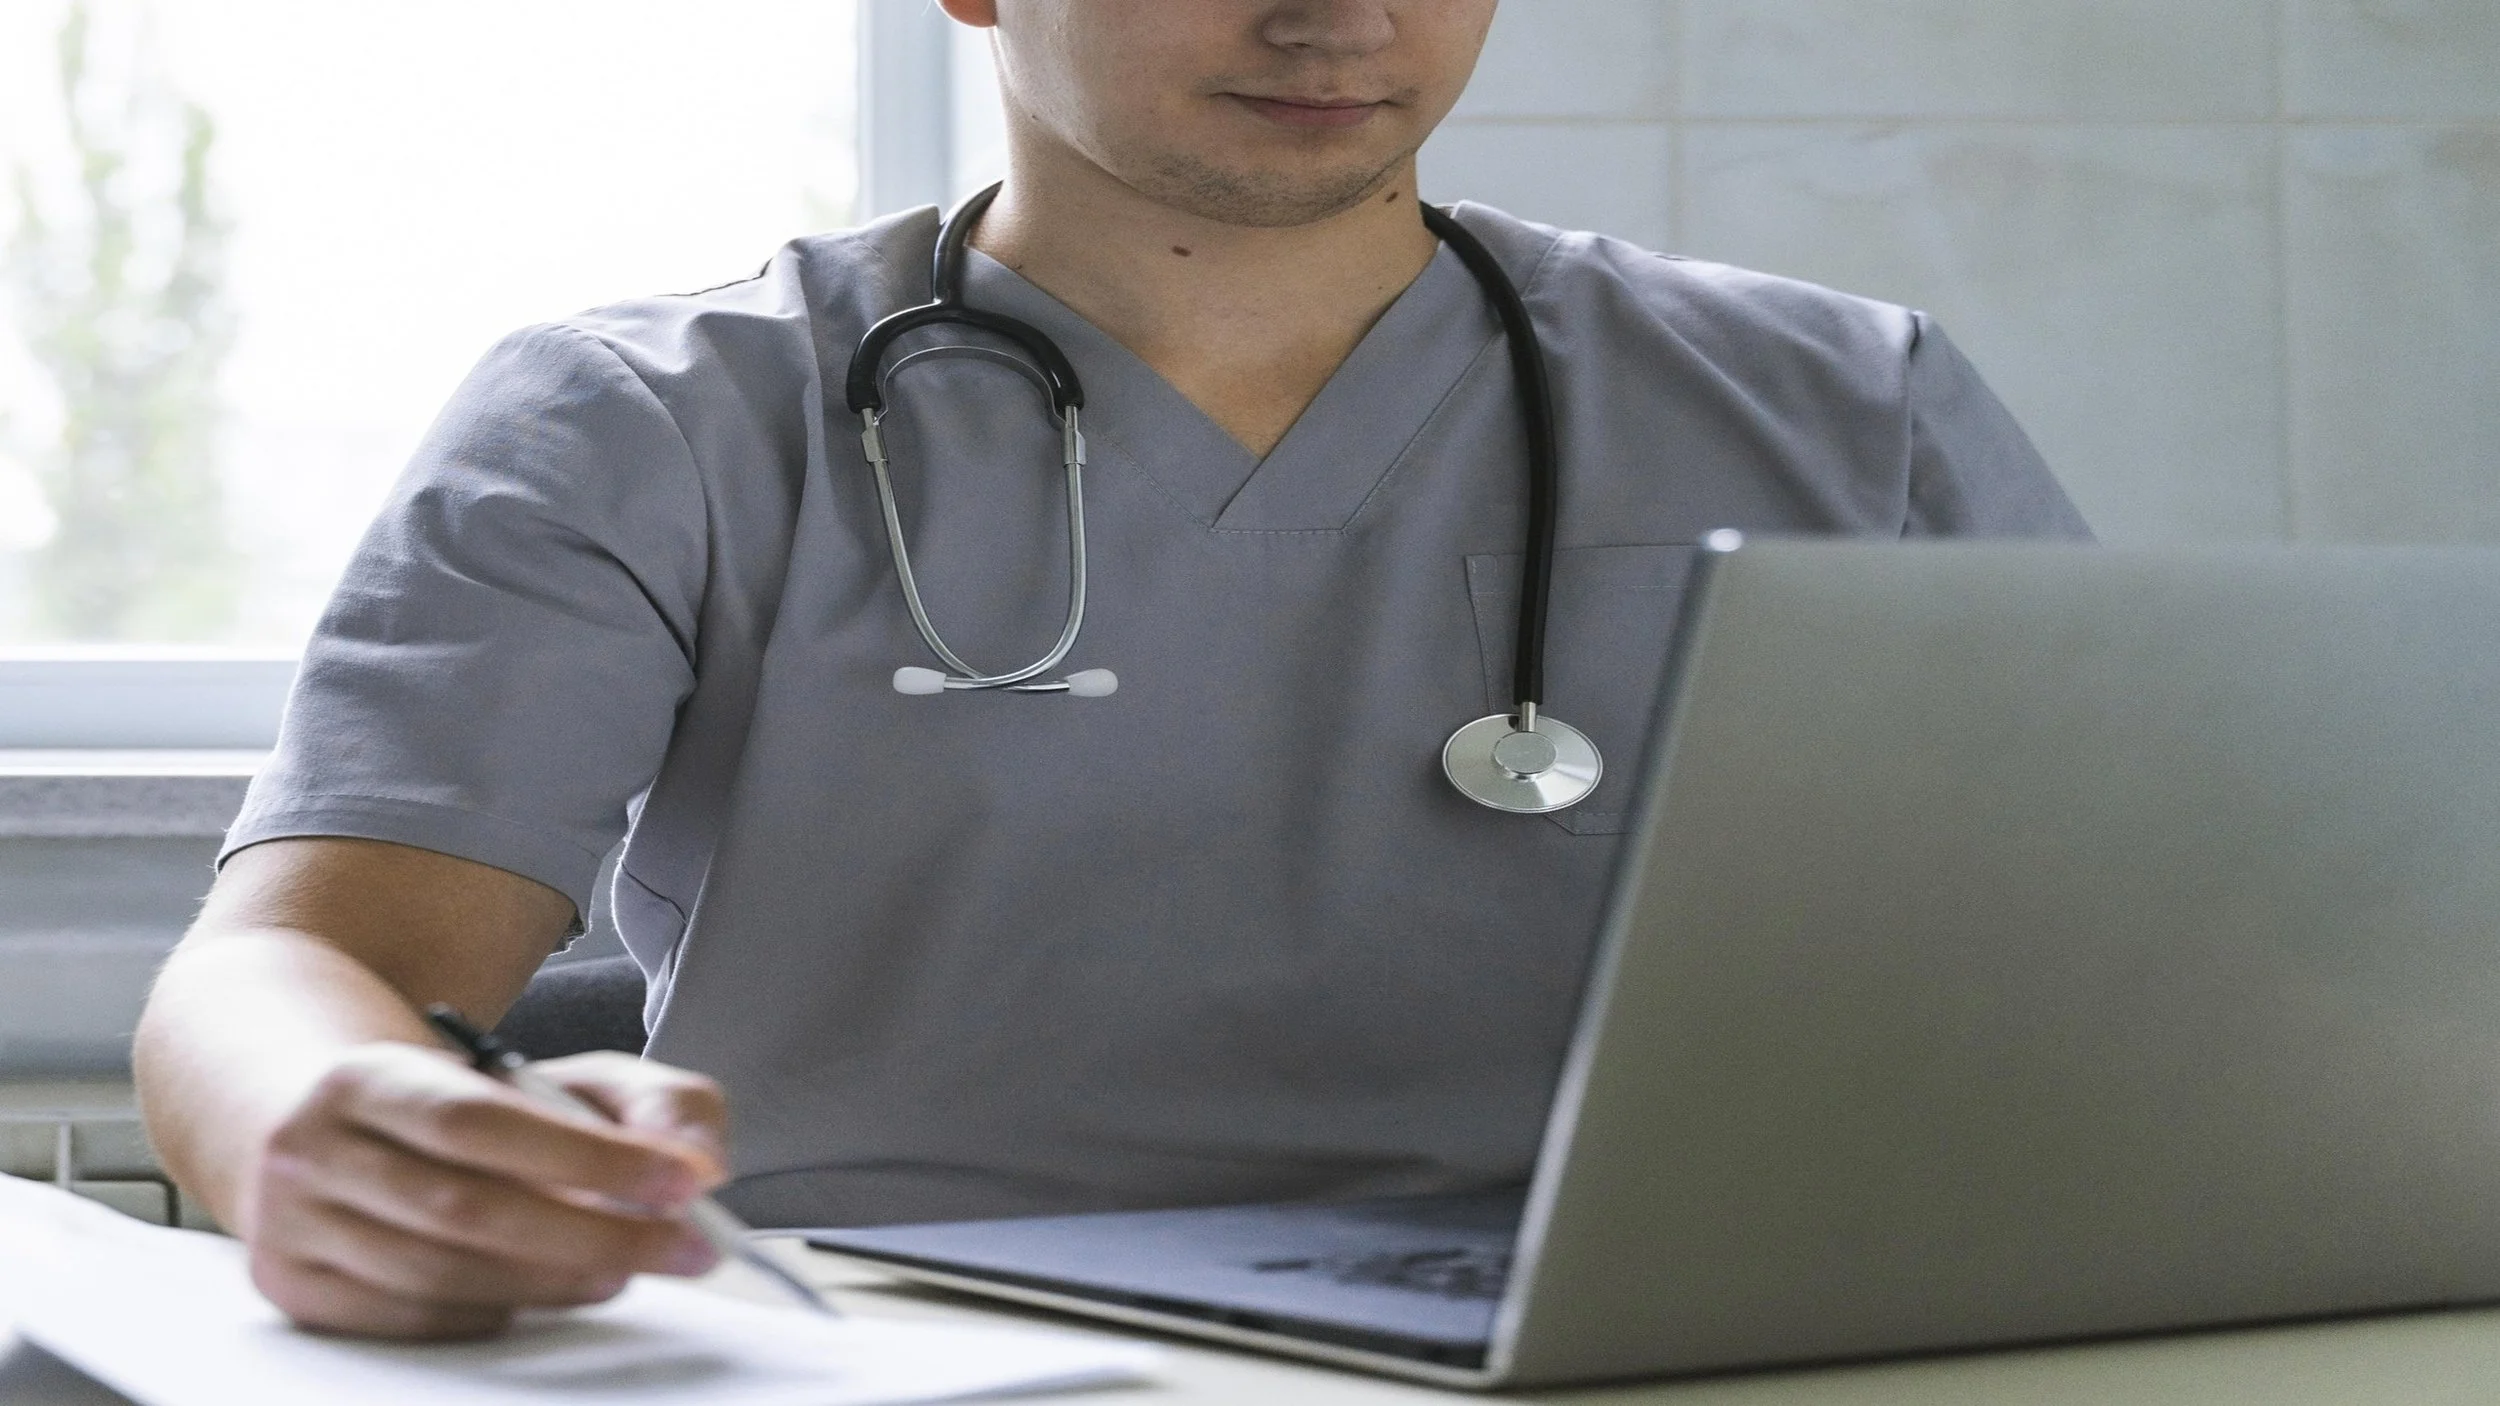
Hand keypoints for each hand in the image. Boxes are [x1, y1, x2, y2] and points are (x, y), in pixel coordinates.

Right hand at [239, 1042, 730, 1338]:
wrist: (339, 1137)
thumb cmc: (469, 1114)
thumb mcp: (563, 1081)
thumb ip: (650, 1104)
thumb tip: (696, 1160)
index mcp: (369, 1077)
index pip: (482, 1120)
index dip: (587, 1156)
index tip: (680, 1181)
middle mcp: (314, 1150)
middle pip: (466, 1208)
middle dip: (595, 1233)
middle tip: (680, 1247)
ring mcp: (296, 1228)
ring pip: (444, 1275)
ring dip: (554, 1280)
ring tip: (621, 1266)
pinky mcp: (301, 1292)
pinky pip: (418, 1320)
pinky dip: (495, 1310)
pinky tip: (540, 1288)